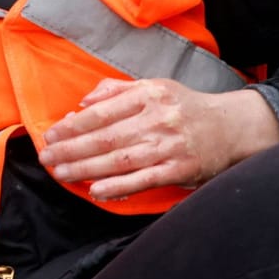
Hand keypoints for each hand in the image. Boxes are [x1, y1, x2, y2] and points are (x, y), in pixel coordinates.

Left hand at [38, 78, 278, 200]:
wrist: (231, 127)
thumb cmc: (186, 108)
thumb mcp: (155, 87)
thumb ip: (118, 91)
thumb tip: (83, 103)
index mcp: (149, 94)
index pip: (102, 111)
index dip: (73, 125)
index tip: (51, 134)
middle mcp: (158, 118)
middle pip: (106, 137)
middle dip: (72, 149)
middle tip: (47, 158)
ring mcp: (169, 146)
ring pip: (119, 160)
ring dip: (86, 169)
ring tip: (61, 174)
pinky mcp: (179, 170)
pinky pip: (143, 180)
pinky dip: (118, 187)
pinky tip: (96, 191)